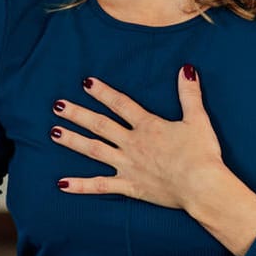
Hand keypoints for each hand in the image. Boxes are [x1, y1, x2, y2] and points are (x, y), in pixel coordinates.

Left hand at [51, 66, 226, 211]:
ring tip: (54, 133)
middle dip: (77, 114)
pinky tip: (61, 184)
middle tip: (57, 106)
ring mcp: (127, 165)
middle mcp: (132, 144)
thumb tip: (186, 69)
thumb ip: (189, 94)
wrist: (201, 185)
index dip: (103, 92)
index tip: (86, 83)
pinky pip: (100, 186)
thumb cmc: (202, 154)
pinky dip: (80, 186)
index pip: (120, 104)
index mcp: (148, 126)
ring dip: (73, 141)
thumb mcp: (197, 119)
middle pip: (99, 125)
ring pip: (94, 150)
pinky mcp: (129, 186)